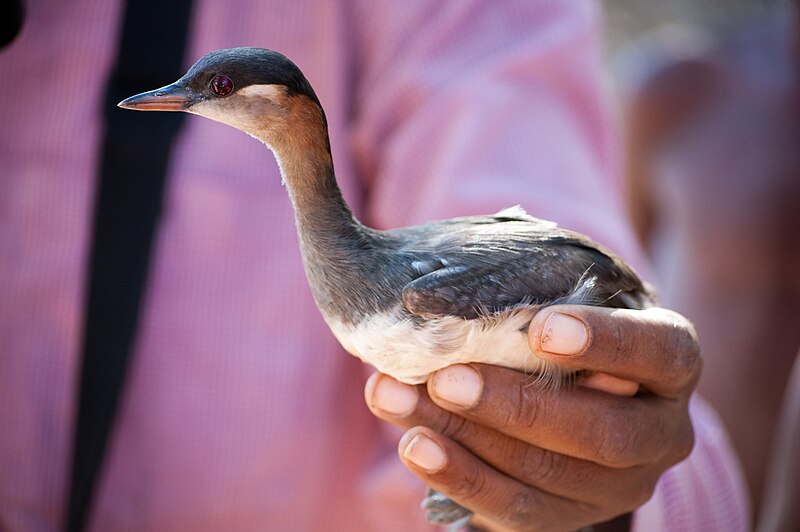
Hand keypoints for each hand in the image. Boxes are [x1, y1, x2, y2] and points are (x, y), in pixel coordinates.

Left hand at [364, 305, 700, 530]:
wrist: (575, 394)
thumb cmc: (565, 328)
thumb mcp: (565, 297)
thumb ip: (533, 288)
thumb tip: (448, 283)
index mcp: (672, 360)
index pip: (657, 351)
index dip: (605, 342)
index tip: (540, 328)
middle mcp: (662, 432)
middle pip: (601, 432)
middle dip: (515, 406)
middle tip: (444, 378)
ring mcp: (621, 485)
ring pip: (546, 475)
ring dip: (463, 438)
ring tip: (395, 399)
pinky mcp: (575, 517)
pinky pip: (517, 510)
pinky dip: (459, 475)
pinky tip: (414, 444)